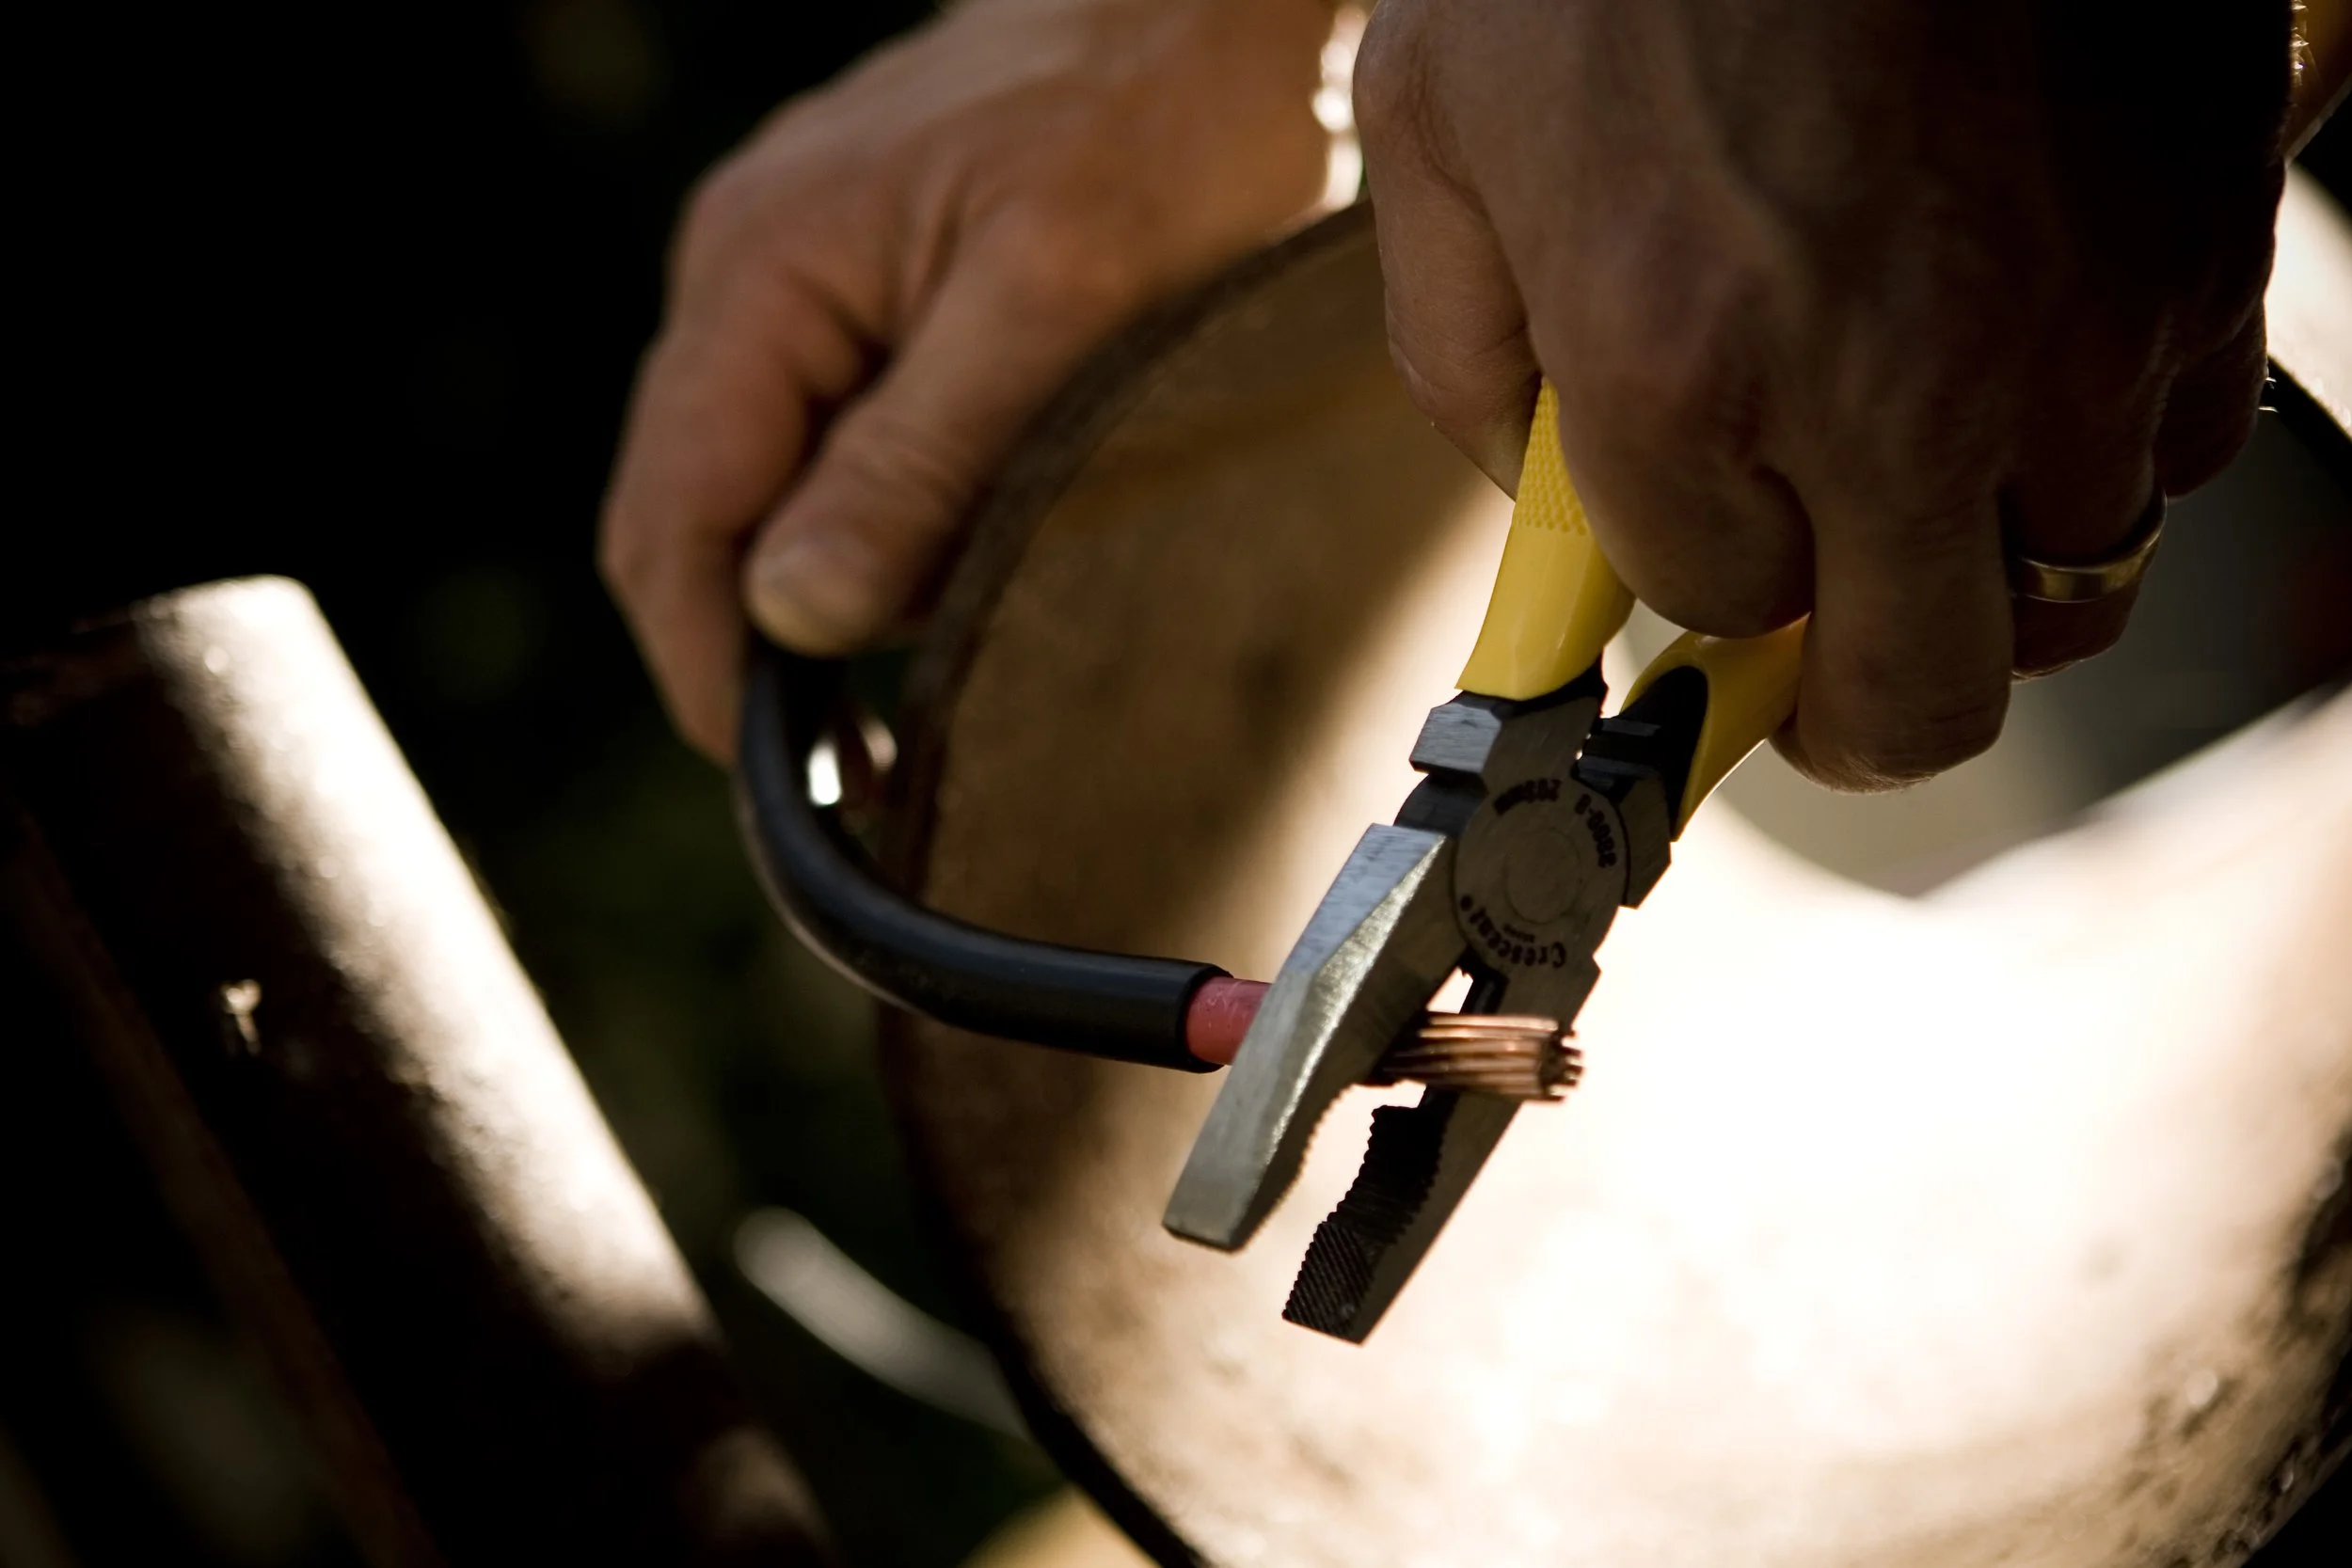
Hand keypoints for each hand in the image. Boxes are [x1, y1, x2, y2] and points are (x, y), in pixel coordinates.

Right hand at [603, 0, 1334, 756]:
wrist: (1216, 10)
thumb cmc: (1162, 126)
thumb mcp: (1055, 305)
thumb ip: (916, 459)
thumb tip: (793, 616)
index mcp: (764, 274)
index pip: (672, 515)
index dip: (707, 666)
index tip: (789, 779)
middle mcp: (747, 273)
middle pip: (690, 511)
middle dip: (754, 646)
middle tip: (866, 758)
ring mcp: (794, 277)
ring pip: (756, 485)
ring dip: (823, 586)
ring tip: (929, 657)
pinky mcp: (858, 287)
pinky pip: (819, 436)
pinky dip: (864, 522)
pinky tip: (948, 557)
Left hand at [1356, 0, 2289, 786]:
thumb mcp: (1442, 122)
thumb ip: (1460, 345)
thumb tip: (1520, 476)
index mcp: (1682, 373)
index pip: (1711, 616)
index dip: (1694, 603)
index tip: (1694, 578)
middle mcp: (1899, 390)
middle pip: (1923, 698)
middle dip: (1853, 712)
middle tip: (1818, 676)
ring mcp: (2077, 327)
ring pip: (2073, 578)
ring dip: (1988, 564)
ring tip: (1920, 470)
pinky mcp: (2208, 236)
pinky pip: (2187, 433)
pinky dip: (2108, 431)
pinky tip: (2026, 348)